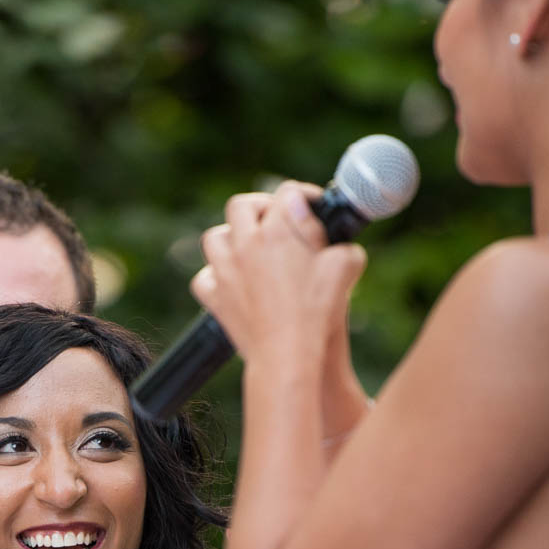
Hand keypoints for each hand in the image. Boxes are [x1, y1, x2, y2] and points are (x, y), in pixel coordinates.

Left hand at [190, 182, 368, 362]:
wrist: (288, 355)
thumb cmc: (318, 313)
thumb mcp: (345, 269)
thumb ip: (343, 245)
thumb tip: (339, 239)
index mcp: (278, 231)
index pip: (287, 193)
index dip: (304, 195)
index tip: (312, 205)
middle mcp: (246, 245)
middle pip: (241, 205)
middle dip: (259, 207)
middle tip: (274, 219)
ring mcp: (225, 271)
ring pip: (214, 237)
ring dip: (231, 238)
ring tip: (249, 248)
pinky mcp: (215, 298)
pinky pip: (204, 278)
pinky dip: (215, 277)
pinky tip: (230, 282)